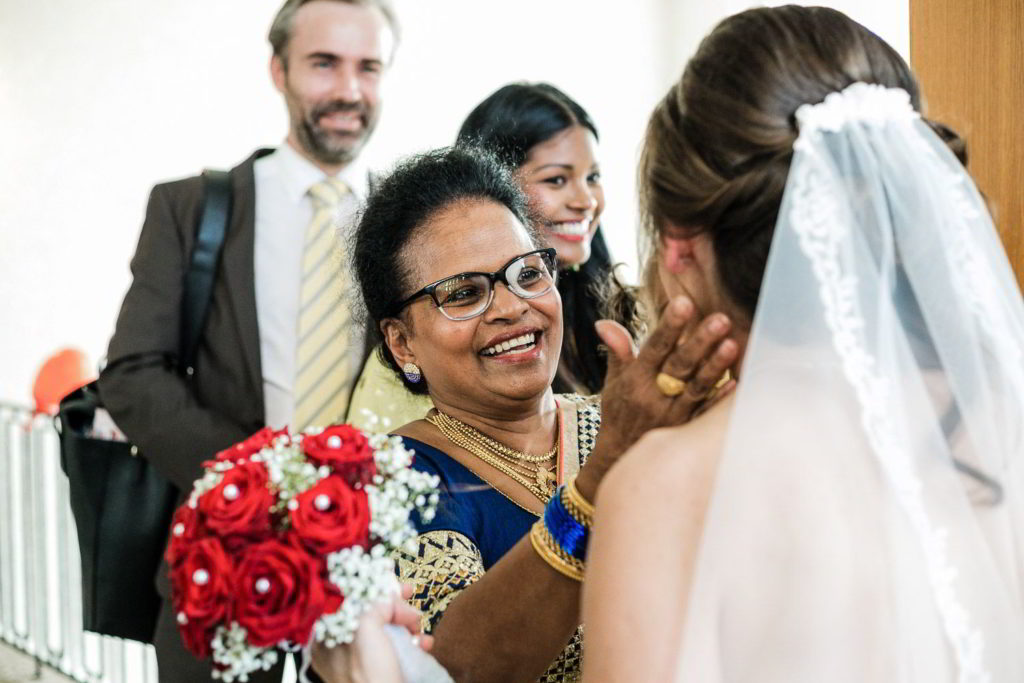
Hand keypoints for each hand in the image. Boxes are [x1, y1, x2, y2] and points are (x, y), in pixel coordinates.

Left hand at [311, 584, 433, 682]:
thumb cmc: (367, 678)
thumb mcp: (366, 629)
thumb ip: (374, 604)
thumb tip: (390, 597)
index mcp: (326, 635)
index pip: (345, 597)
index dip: (368, 584)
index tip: (388, 577)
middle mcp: (339, 647)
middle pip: (367, 611)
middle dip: (392, 603)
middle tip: (409, 595)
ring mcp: (360, 662)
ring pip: (385, 629)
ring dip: (407, 623)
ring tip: (418, 628)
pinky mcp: (380, 673)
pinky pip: (396, 650)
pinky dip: (412, 644)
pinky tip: (423, 645)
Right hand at [577, 296, 736, 498]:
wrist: (621, 457)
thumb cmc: (620, 411)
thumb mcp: (613, 381)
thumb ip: (617, 350)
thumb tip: (604, 322)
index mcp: (635, 379)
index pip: (654, 348)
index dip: (669, 326)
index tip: (684, 302)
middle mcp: (654, 396)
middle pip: (679, 366)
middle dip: (699, 342)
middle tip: (720, 319)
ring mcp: (672, 415)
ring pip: (696, 387)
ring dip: (715, 366)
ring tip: (733, 344)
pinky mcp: (687, 429)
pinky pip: (706, 413)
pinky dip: (720, 399)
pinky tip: (736, 383)